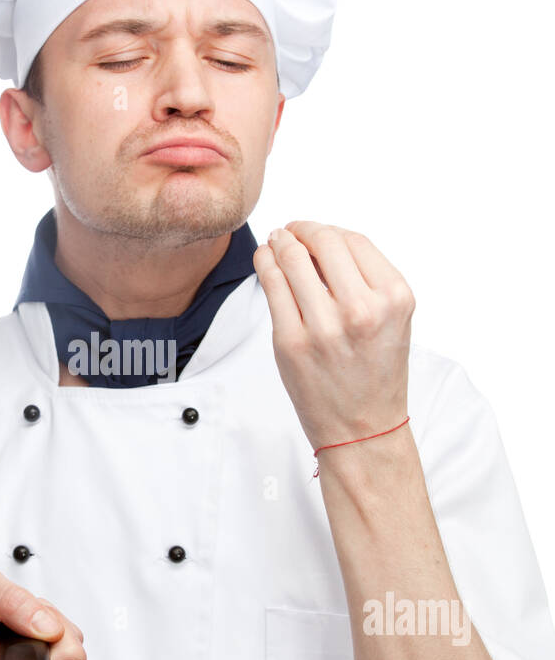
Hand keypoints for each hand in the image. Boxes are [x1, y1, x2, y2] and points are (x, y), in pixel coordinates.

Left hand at [253, 221, 414, 452]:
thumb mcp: (392, 320)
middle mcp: (363, 310)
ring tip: (276, 242)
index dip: (328, 230)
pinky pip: (272, 286)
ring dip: (279, 242)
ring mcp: (325, 327)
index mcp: (394, 298)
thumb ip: (365, 280)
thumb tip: (320, 240)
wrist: (363, 429)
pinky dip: (265, 264)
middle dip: (302, 229)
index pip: (354, 240)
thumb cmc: (376, 375)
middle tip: (290, 232)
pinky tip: (265, 261)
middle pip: (324, 241)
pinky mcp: (292, 342)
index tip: (313, 232)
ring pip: (292, 259)